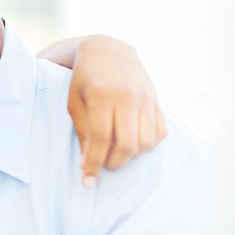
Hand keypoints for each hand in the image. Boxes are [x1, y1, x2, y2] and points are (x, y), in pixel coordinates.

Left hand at [67, 35, 165, 186]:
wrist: (109, 52)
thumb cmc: (85, 81)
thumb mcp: (74, 103)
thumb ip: (82, 132)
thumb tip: (87, 165)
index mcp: (102, 95)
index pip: (101, 138)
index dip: (94, 163)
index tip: (88, 181)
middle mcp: (128, 97)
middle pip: (127, 144)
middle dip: (115, 163)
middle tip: (104, 166)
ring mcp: (146, 99)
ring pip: (146, 141)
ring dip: (132, 156)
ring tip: (117, 152)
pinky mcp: (157, 101)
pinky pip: (160, 132)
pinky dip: (148, 144)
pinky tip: (133, 142)